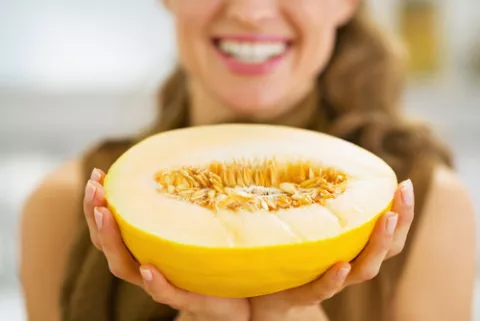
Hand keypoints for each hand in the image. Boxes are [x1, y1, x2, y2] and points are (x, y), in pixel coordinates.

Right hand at [83, 168, 249, 320]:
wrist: (239, 293)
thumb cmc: (212, 254)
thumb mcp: (198, 221)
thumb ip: (188, 198)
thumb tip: (189, 156)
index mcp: (144, 244)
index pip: (111, 224)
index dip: (98, 202)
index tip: (97, 174)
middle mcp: (145, 262)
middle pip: (107, 243)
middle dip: (95, 215)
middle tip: (94, 188)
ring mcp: (162, 282)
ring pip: (124, 266)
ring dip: (112, 241)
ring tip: (106, 214)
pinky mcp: (187, 297)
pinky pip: (165, 292)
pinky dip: (155, 282)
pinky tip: (149, 268)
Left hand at [250, 179, 414, 319]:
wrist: (264, 294)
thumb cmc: (290, 253)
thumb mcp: (307, 223)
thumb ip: (318, 202)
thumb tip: (320, 158)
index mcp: (353, 248)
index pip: (388, 232)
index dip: (402, 211)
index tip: (405, 184)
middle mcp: (348, 265)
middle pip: (386, 250)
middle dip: (399, 222)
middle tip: (404, 193)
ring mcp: (329, 281)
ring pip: (363, 270)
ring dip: (377, 245)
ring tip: (386, 219)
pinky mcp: (303, 295)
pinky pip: (322, 289)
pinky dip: (334, 279)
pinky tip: (341, 266)